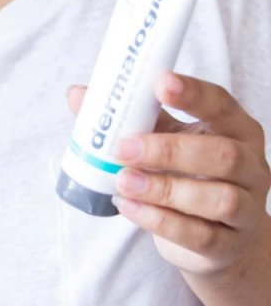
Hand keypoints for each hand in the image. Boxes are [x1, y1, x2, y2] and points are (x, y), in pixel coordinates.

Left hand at [67, 73, 270, 277]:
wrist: (213, 235)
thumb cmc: (186, 172)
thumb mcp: (161, 137)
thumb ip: (128, 117)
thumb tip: (77, 94)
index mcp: (233, 128)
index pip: (220, 103)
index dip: (192, 93)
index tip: (160, 83)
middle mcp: (250, 166)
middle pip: (222, 154)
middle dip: (168, 150)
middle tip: (124, 147)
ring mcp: (246, 209)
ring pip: (217, 199)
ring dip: (163, 189)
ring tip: (122, 181)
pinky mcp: (229, 245)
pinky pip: (199, 235)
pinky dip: (160, 221)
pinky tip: (128, 207)